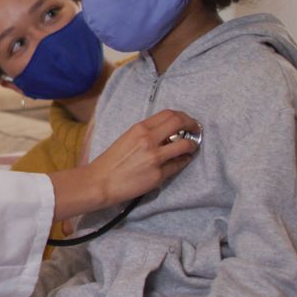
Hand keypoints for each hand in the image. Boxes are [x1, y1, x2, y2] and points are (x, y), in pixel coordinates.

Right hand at [48, 109, 199, 220]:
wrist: (100, 182)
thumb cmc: (111, 161)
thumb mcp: (126, 139)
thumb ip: (146, 134)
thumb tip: (167, 133)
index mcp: (139, 128)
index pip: (169, 114)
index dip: (183, 116)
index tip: (187, 122)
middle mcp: (148, 140)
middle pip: (180, 123)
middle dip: (193, 126)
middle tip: (196, 131)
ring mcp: (155, 157)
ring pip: (185, 145)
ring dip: (192, 145)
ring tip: (191, 148)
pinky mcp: (158, 175)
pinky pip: (178, 165)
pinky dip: (183, 161)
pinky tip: (182, 160)